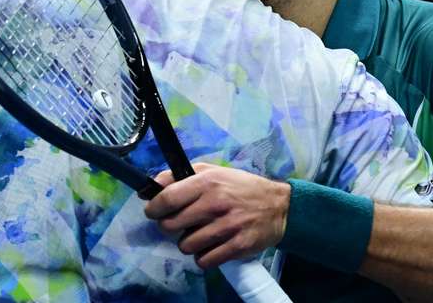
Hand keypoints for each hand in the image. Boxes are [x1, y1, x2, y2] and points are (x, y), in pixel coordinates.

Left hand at [144, 163, 290, 268]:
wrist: (279, 206)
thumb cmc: (241, 187)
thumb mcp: (213, 172)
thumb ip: (182, 176)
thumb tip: (153, 185)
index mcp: (208, 182)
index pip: (167, 198)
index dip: (154, 208)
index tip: (154, 212)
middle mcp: (216, 203)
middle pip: (171, 226)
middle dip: (170, 227)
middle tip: (181, 224)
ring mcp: (227, 226)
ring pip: (186, 246)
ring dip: (189, 243)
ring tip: (201, 235)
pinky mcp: (237, 246)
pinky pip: (204, 260)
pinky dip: (204, 257)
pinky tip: (211, 247)